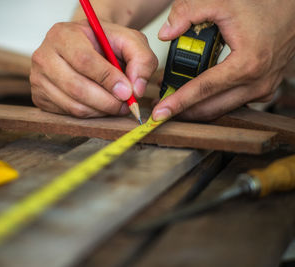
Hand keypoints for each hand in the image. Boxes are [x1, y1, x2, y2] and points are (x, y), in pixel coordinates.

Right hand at [30, 20, 157, 117]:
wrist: (84, 46)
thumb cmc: (104, 42)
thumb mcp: (128, 40)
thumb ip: (141, 59)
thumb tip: (137, 89)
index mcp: (62, 34)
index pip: (84, 60)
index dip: (108, 79)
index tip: (127, 92)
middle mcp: (44, 56)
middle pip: (76, 87)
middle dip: (107, 101)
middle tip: (126, 105)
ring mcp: (38, 78)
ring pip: (73, 105)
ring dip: (100, 111)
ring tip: (116, 105)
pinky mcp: (39, 97)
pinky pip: (68, 114)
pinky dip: (89, 115)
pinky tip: (100, 105)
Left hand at [152, 0, 294, 120]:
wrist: (292, 7)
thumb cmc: (265, 3)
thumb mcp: (221, 1)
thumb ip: (188, 12)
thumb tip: (165, 33)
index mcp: (247, 64)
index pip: (203, 89)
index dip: (178, 102)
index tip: (159, 113)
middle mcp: (257, 82)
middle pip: (210, 108)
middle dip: (183, 111)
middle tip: (161, 108)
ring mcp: (262, 88)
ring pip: (221, 109)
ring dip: (196, 108)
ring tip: (173, 100)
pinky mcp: (263, 89)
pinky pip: (232, 103)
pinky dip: (212, 102)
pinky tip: (196, 95)